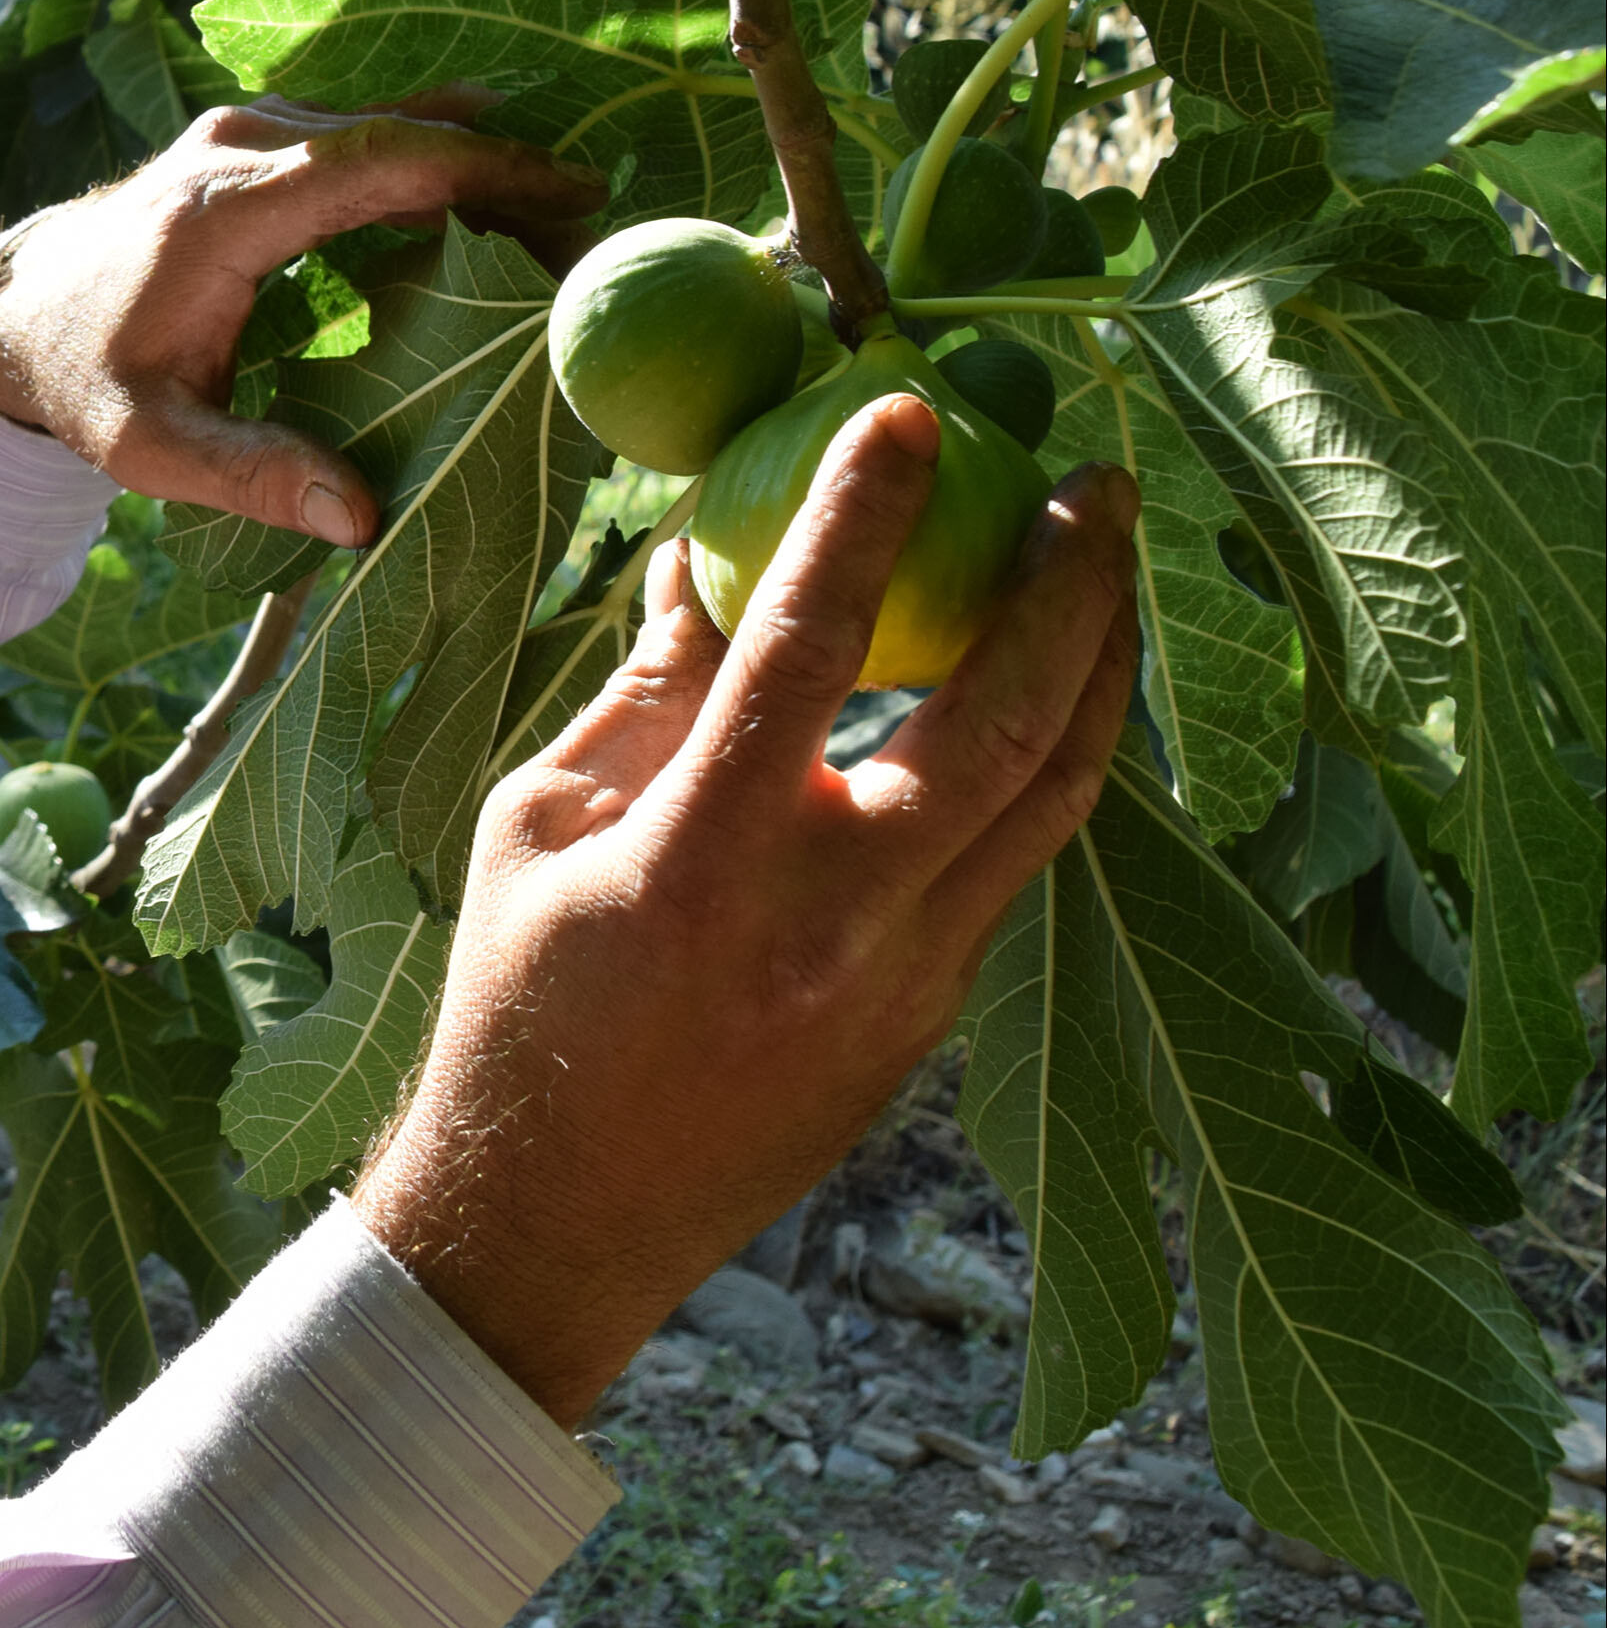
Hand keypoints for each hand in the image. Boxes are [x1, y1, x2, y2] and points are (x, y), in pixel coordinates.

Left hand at [0, 95, 605, 545]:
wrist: (15, 316)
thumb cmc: (88, 383)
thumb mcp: (151, 447)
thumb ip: (251, 476)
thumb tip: (358, 519)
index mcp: (224, 210)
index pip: (376, 162)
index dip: (482, 173)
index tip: (574, 197)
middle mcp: (239, 145)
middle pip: (401, 132)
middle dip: (508, 170)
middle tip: (601, 219)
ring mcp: (247, 129)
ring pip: (389, 123)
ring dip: (478, 161)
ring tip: (566, 217)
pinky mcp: (258, 137)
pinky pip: (364, 132)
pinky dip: (436, 159)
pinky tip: (498, 199)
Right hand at [349, 396, 1142, 1425]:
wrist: (558, 1217)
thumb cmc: (516, 1004)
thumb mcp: (536, 822)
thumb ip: (643, 689)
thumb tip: (704, 550)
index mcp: (704, 862)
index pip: (807, 649)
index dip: (862, 515)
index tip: (910, 410)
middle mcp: (833, 922)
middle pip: (1007, 722)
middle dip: (1073, 584)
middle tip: (1091, 479)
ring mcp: (904, 980)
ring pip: (1056, 798)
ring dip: (1100, 669)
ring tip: (1111, 568)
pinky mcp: (933, 1017)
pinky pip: (1015, 862)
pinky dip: (1043, 762)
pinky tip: (1043, 695)